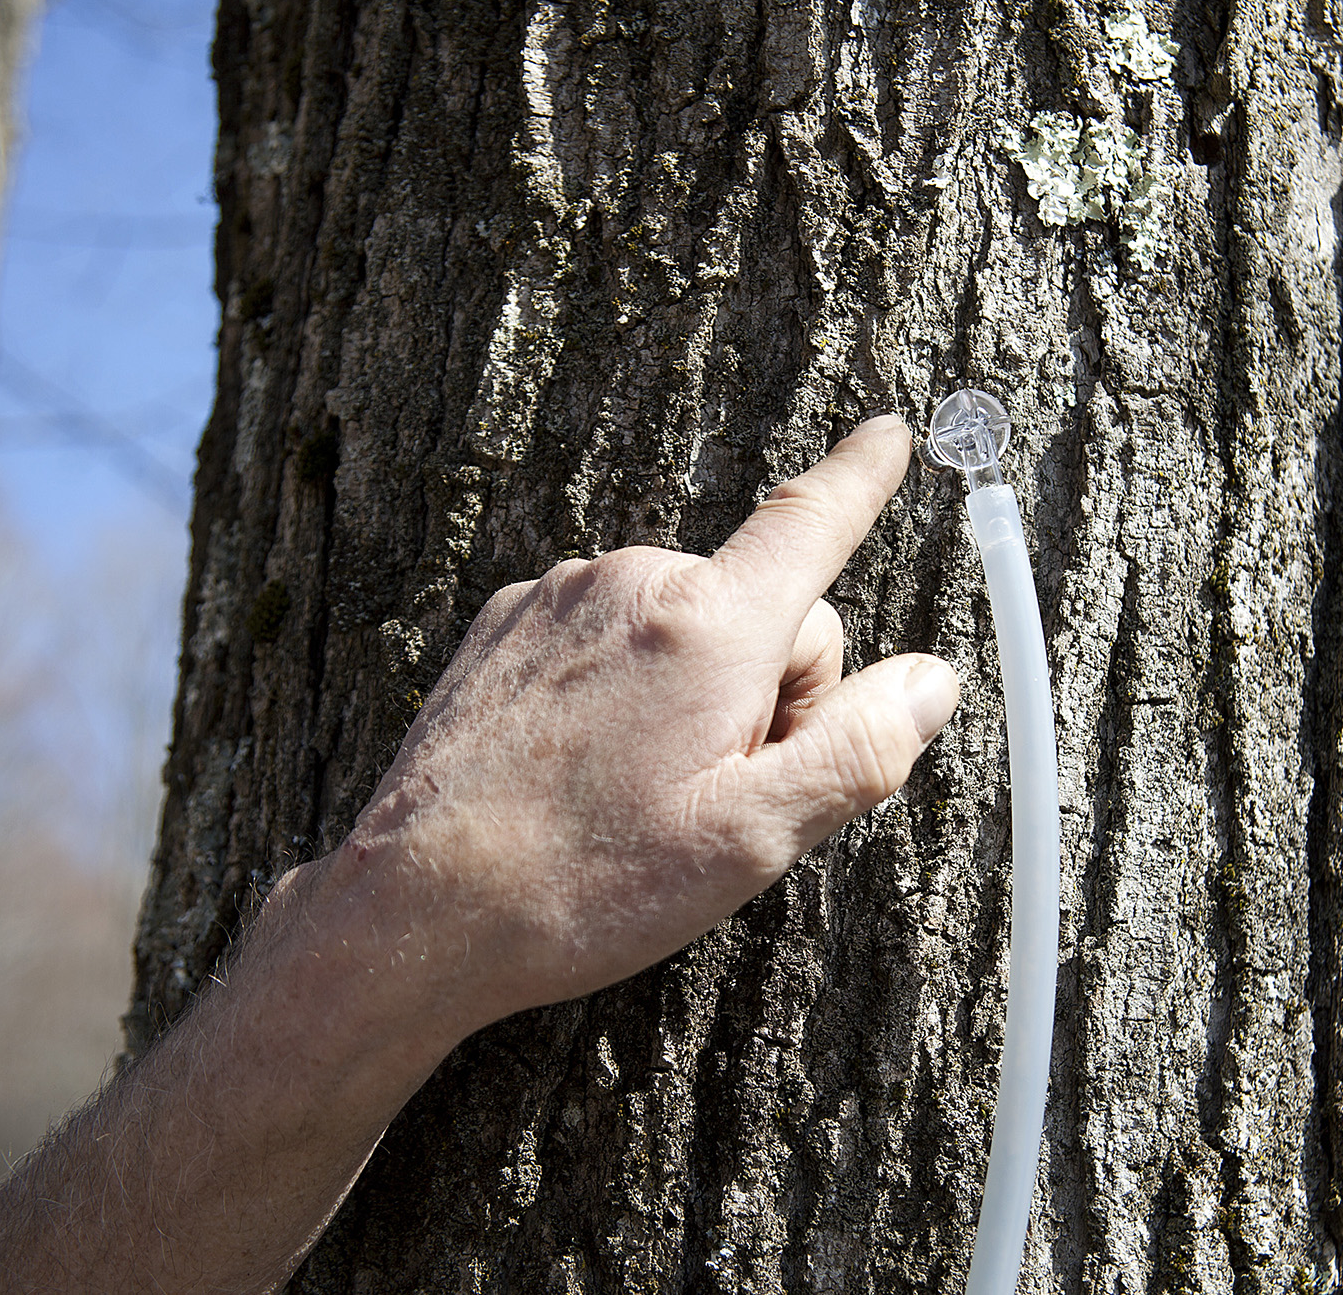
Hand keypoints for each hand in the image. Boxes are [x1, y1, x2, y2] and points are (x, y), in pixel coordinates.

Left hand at [288, 415, 958, 1044]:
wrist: (412, 907)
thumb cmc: (585, 883)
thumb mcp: (749, 841)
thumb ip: (858, 750)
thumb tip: (930, 681)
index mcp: (707, 627)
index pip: (811, 524)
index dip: (862, 479)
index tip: (891, 435)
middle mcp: (633, 581)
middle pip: (761, 612)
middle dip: (769, 693)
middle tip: (713, 794)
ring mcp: (561, 595)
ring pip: (686, 625)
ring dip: (694, 691)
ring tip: (636, 792)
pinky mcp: (509, 622)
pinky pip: (612, 632)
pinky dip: (625, 683)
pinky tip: (585, 769)